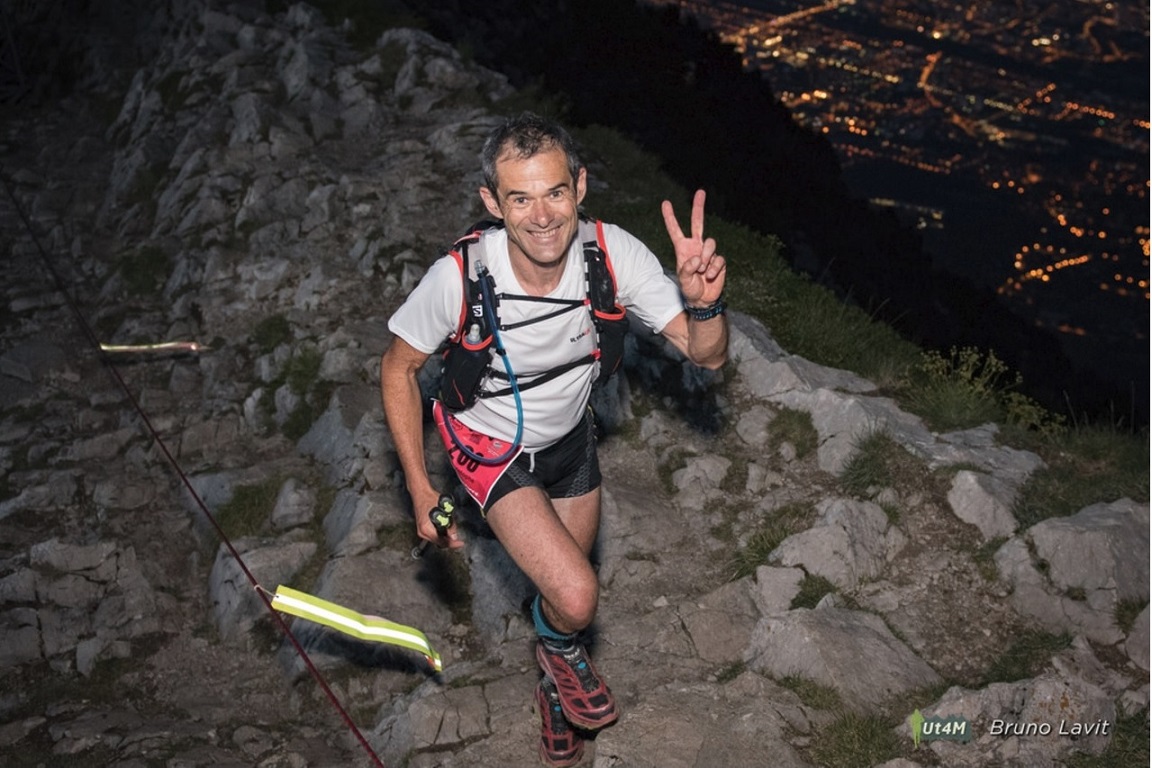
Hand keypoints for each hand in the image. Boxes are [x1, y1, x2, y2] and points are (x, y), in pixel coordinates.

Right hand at [412, 487, 463, 549]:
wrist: (420, 492)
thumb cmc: (429, 498)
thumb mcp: (444, 511)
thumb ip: (450, 525)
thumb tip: (454, 535)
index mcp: (426, 529)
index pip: (442, 542)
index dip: (453, 544)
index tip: (460, 543)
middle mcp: (422, 532)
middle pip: (439, 543)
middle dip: (449, 541)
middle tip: (458, 539)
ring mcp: (421, 531)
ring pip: (436, 540)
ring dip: (445, 537)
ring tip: (452, 531)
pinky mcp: (423, 528)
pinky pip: (434, 535)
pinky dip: (441, 534)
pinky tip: (446, 529)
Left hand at [662, 189, 725, 306]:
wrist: (703, 300)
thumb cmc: (689, 289)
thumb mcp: (683, 280)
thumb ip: (686, 269)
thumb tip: (697, 258)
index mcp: (683, 249)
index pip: (675, 230)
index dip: (670, 217)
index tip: (665, 203)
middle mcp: (696, 247)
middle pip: (698, 223)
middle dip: (699, 207)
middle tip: (700, 191)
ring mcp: (708, 253)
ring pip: (710, 243)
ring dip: (706, 257)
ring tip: (702, 271)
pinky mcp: (719, 261)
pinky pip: (718, 259)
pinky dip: (713, 268)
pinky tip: (709, 276)